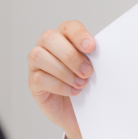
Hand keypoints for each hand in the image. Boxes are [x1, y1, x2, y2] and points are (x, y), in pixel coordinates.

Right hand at [27, 20, 94, 138]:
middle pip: (50, 38)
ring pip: (39, 56)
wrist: (84, 111)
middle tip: (87, 72)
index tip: (91, 47)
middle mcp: (47, 46)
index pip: (69, 27)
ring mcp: (37, 64)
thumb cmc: (89, 84)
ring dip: (63, 71)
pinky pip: (39, 78)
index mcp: (65, 36)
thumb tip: (104, 53)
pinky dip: (59, 85)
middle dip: (70, 56)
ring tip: (81, 84)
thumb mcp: (95, 68)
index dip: (79, 35)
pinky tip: (73, 92)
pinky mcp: (33, 82)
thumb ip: (94, 57)